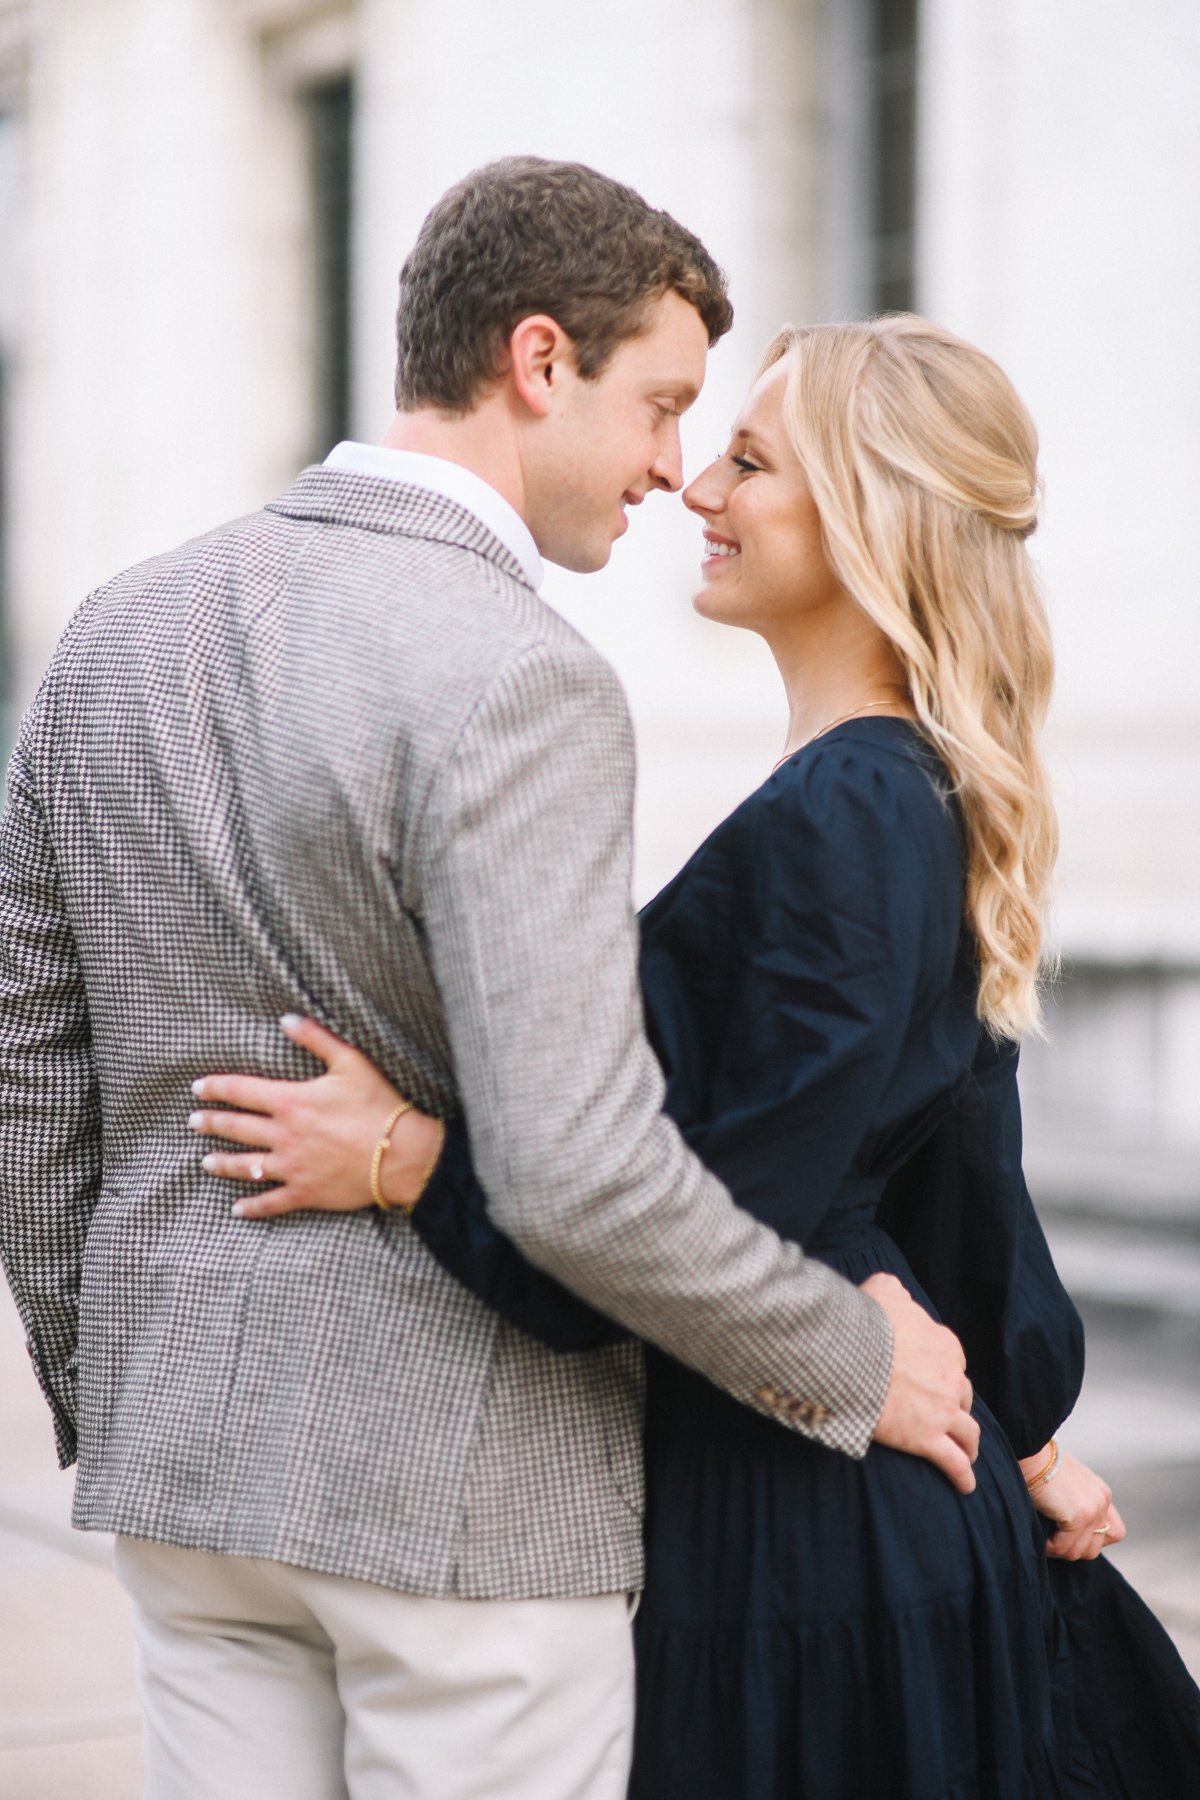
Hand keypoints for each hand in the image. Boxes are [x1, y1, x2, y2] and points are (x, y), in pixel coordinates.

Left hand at [189, 1015, 443, 1217]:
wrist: (400, 1154)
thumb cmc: (377, 1105)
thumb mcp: (351, 1061)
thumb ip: (316, 1038)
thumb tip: (287, 1019)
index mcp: (290, 1102)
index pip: (241, 1091)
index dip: (216, 1087)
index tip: (198, 1088)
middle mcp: (283, 1135)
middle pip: (235, 1128)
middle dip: (211, 1123)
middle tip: (193, 1122)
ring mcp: (291, 1167)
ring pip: (245, 1166)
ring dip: (222, 1162)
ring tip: (206, 1161)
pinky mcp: (305, 1192)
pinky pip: (271, 1202)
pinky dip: (252, 1206)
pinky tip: (237, 1209)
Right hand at [862, 1272, 979, 1493]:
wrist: (852, 1355)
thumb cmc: (865, 1322)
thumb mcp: (883, 1290)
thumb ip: (896, 1290)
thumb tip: (896, 1290)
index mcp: (945, 1344)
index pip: (954, 1362)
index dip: (944, 1373)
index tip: (934, 1381)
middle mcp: (951, 1378)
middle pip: (963, 1398)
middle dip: (957, 1407)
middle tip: (946, 1417)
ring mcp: (943, 1410)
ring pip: (968, 1433)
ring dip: (969, 1443)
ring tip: (967, 1453)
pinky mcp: (928, 1439)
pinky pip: (954, 1463)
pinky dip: (963, 1476)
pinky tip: (966, 1486)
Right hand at [1019, 1444, 1126, 1559]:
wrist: (1030, 1450)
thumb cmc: (1039, 1464)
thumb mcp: (1067, 1483)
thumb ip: (1076, 1503)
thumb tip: (1066, 1531)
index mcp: (1101, 1493)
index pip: (1113, 1533)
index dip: (1091, 1539)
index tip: (1069, 1535)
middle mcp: (1102, 1501)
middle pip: (1095, 1547)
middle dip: (1072, 1547)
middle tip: (1053, 1538)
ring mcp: (1093, 1510)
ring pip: (1079, 1551)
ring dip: (1059, 1549)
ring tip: (1044, 1536)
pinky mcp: (1079, 1516)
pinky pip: (1064, 1547)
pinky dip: (1050, 1547)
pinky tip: (1040, 1534)